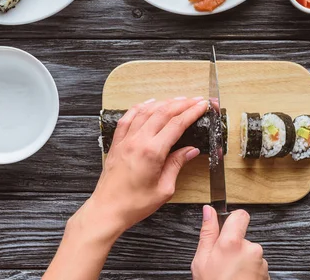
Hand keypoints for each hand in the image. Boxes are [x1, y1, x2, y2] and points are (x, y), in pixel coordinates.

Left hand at [87, 97, 208, 236]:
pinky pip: (129, 118)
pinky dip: (140, 107)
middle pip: (163, 112)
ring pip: (146, 111)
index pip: (177, 124)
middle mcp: (138, 141)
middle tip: (195, 100)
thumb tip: (191, 150)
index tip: (202, 106)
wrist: (107, 210)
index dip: (192, 112)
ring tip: (178, 99)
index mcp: (152, 152)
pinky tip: (149, 103)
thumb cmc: (134, 204)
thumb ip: (177, 165)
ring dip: (164, 102)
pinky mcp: (117, 143)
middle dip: (182, 104)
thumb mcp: (164, 188)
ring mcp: (126, 140)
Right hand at [192, 207, 268, 279]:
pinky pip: (256, 266)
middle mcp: (251, 249)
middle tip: (221, 262)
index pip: (240, 215)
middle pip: (243, 237)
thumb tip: (208, 211)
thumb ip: (207, 232)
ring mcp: (260, 262)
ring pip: (250, 253)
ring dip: (241, 261)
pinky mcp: (266, 274)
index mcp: (232, 242)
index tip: (225, 228)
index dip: (232, 220)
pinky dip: (248, 271)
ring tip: (229, 275)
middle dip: (233, 246)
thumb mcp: (201, 261)